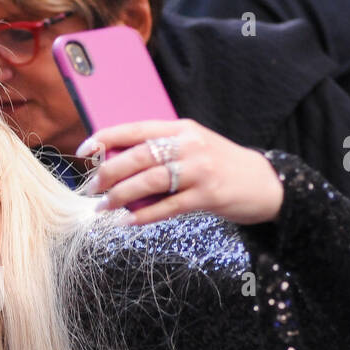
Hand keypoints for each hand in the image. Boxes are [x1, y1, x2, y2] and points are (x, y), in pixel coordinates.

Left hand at [78, 119, 284, 226]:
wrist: (265, 183)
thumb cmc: (220, 166)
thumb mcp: (191, 148)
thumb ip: (160, 151)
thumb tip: (115, 165)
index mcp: (181, 129)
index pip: (136, 128)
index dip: (106, 138)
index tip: (84, 151)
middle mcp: (189, 145)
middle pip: (140, 156)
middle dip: (109, 172)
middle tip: (92, 187)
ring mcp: (200, 170)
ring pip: (150, 181)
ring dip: (122, 195)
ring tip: (104, 207)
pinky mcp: (208, 196)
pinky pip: (168, 207)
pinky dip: (144, 215)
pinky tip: (128, 221)